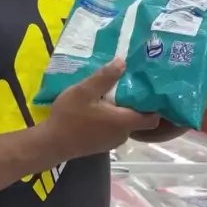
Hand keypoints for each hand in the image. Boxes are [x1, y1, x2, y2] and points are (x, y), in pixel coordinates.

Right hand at [43, 58, 159, 161]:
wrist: (51, 143)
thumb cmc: (70, 116)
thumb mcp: (84, 91)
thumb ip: (105, 77)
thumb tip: (123, 62)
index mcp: (123, 121)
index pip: (153, 119)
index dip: (155, 106)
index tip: (150, 90)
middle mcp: (123, 134)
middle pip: (139, 120)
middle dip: (136, 104)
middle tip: (130, 85)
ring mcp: (112, 142)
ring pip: (125, 124)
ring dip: (121, 111)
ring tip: (114, 94)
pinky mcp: (102, 144)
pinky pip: (114, 129)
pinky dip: (112, 119)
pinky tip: (100, 108)